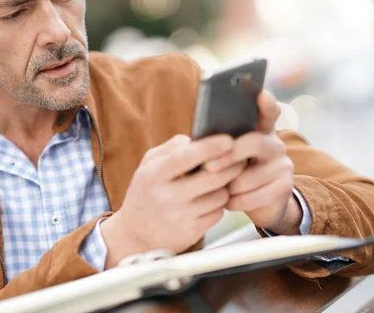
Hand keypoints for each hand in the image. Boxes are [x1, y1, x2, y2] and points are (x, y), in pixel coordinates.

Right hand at [100, 134, 245, 267]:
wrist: (134, 234)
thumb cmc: (146, 192)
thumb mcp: (148, 165)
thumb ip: (171, 148)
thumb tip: (196, 139)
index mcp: (153, 175)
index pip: (185, 157)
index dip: (210, 147)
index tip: (228, 140)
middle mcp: (166, 197)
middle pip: (213, 177)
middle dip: (232, 166)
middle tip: (239, 159)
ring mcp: (179, 217)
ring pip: (220, 196)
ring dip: (224, 187)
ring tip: (216, 183)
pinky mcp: (191, 233)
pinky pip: (218, 213)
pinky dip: (218, 205)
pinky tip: (208, 202)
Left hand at [205, 91, 301, 234]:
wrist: (257, 204)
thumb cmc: (232, 173)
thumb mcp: (226, 156)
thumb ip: (219, 145)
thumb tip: (197, 143)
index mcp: (260, 130)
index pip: (268, 111)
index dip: (267, 104)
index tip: (262, 95)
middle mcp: (275, 144)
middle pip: (254, 142)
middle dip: (228, 156)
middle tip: (208, 167)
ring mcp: (283, 165)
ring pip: (250, 175)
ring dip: (229, 185)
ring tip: (220, 189)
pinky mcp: (285, 187)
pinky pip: (256, 195)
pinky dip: (238, 201)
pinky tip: (230, 202)